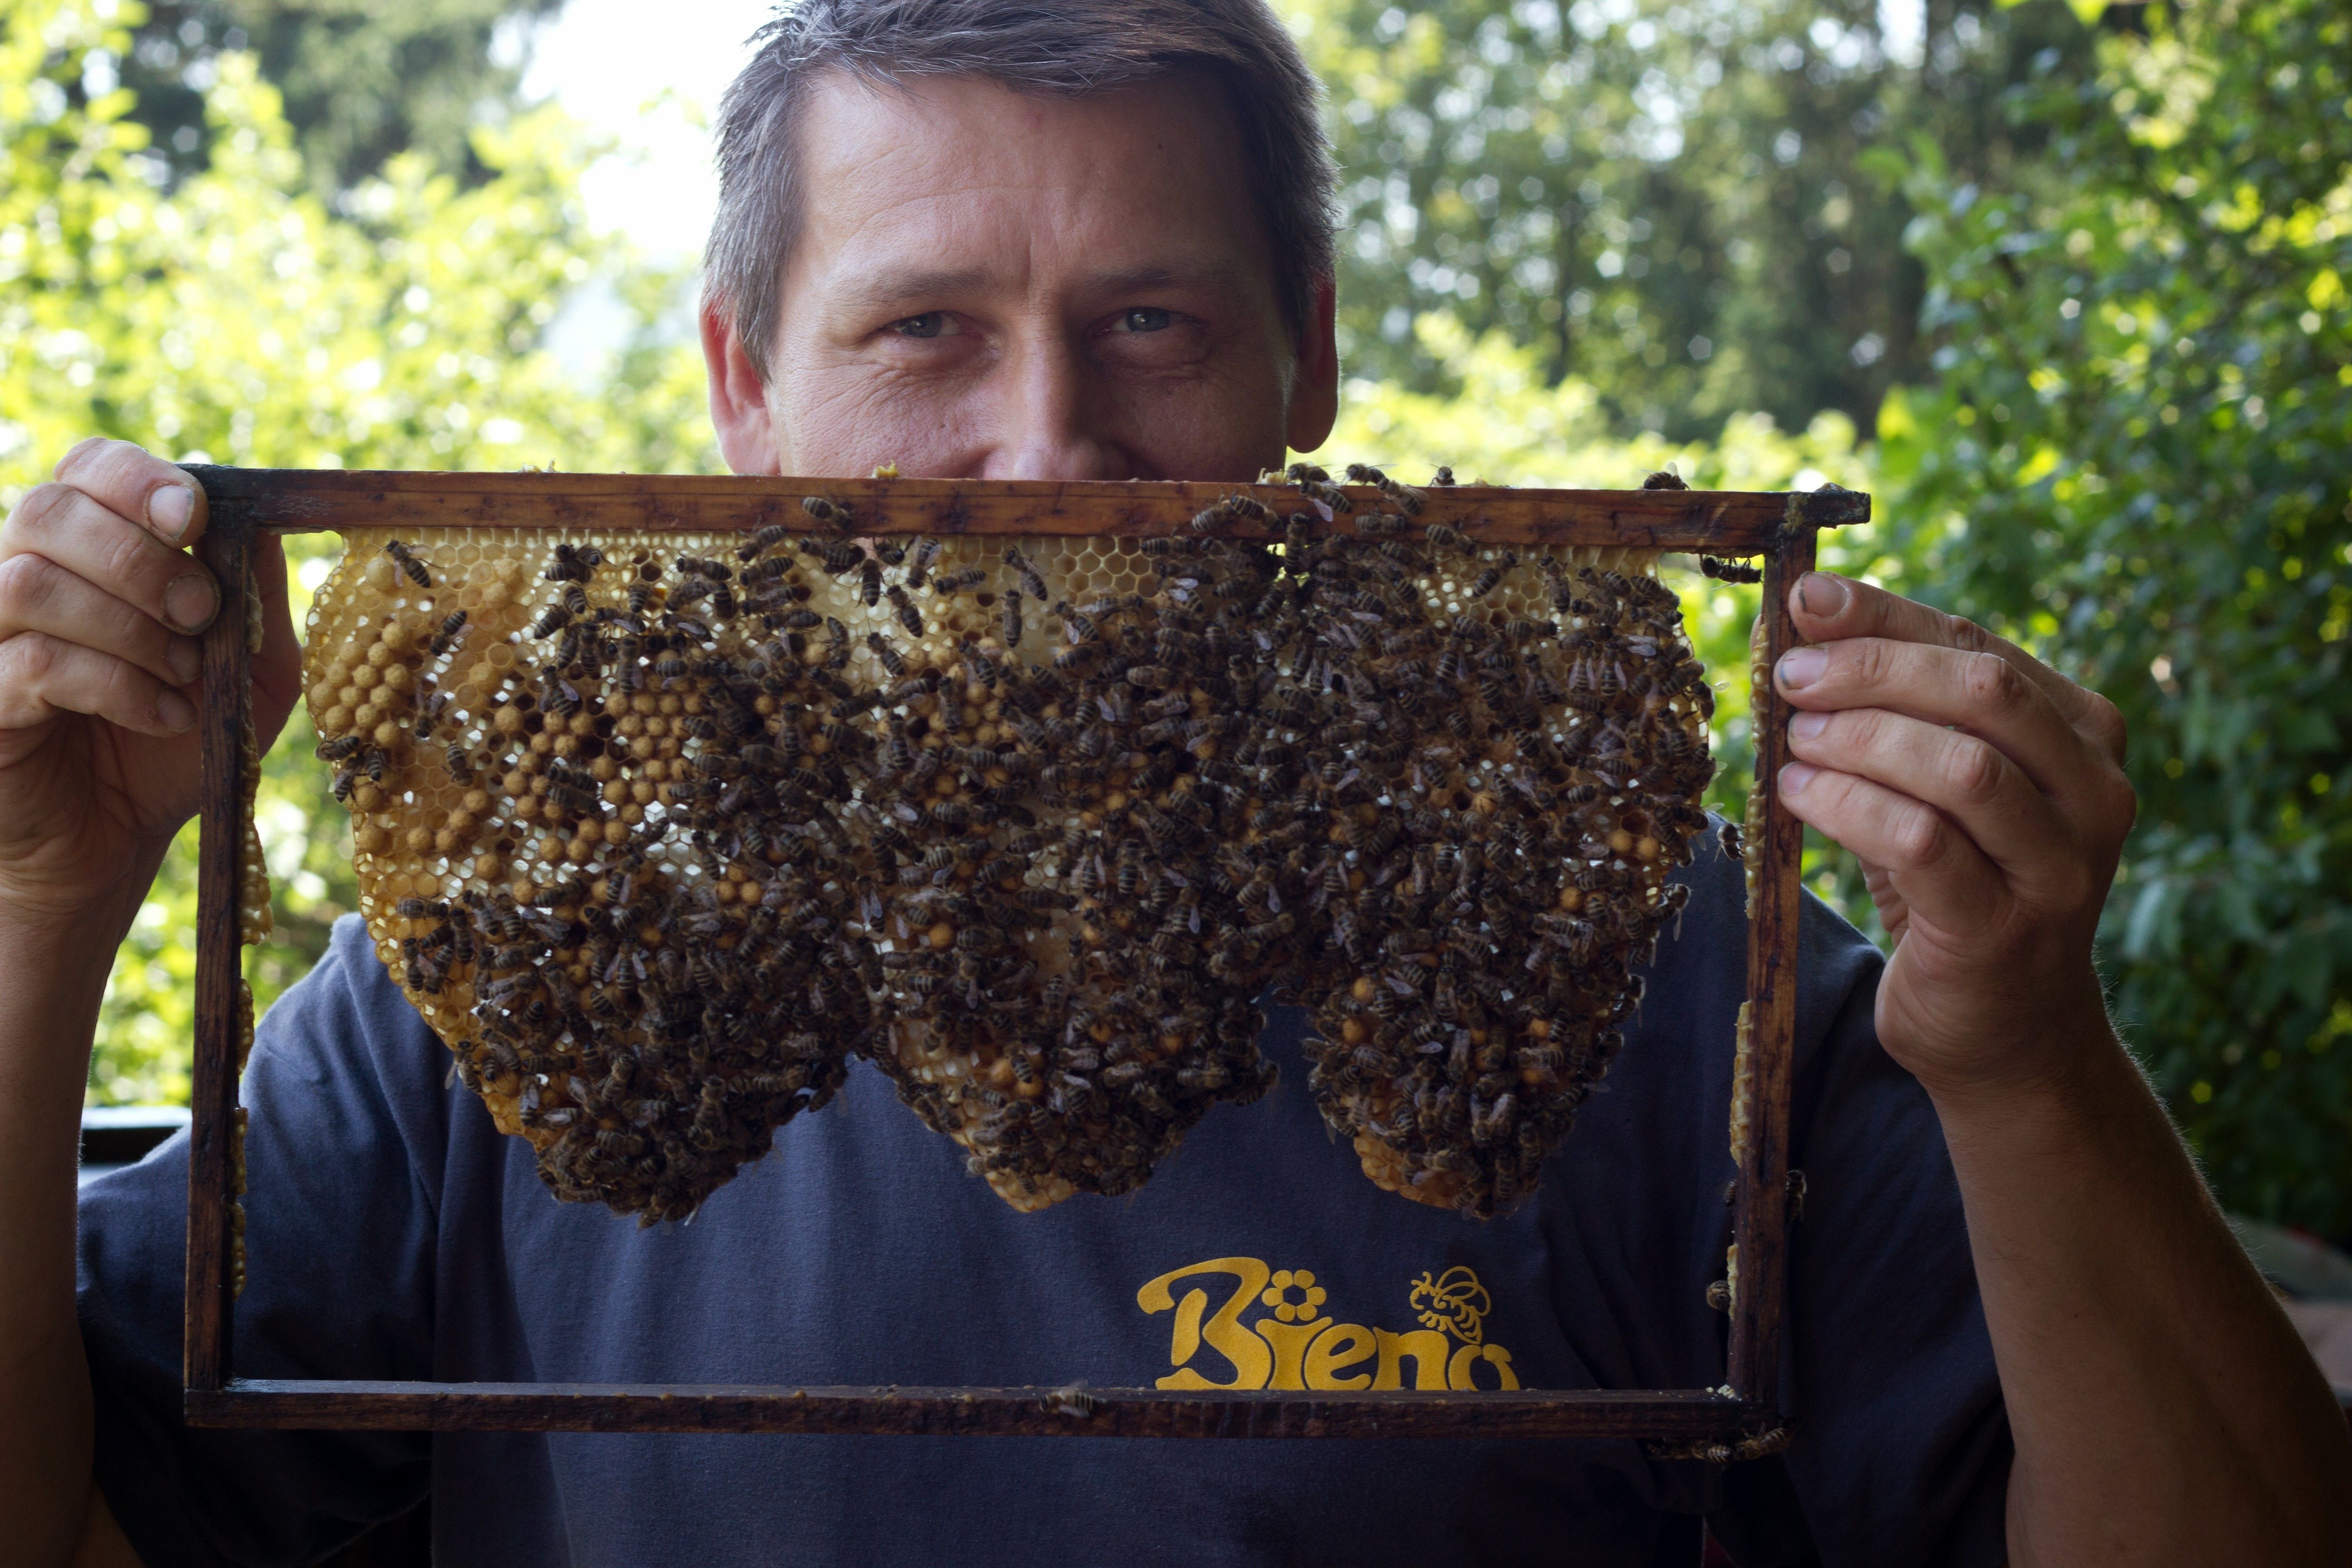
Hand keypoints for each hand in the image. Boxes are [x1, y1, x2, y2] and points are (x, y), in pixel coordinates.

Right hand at [0, 440, 298, 931]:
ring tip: (184, 676)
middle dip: (140, 559)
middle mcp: (20, 574)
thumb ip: (258, 593)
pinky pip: (35, 663)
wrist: (122, 835)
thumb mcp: (250, 664)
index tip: (192, 516)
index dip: (134, 478)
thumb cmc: (182, 737)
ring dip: (130, 628)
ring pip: (31, 583)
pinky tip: (164, 715)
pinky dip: (116, 685)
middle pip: (46, 510)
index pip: (85, 466)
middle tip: (201, 614)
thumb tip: (264, 518)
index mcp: (85, 547)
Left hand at [1773, 572, 2136, 1097]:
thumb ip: (1895, 709)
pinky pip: (1921, 843)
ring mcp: (2059, 864)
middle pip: (1981, 691)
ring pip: (1958, 766)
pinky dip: (1847, 807)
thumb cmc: (1957, 881)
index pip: (1977, 645)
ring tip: (1792, 741)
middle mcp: (2092, 791)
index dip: (1884, 615)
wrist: (2006, 1026)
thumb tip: (1807, 623)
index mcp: (2083, 734)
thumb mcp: (1933, 784)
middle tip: (1790, 677)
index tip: (1804, 600)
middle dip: (1872, 670)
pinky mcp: (2004, 927)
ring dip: (1857, 740)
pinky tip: (1797, 796)